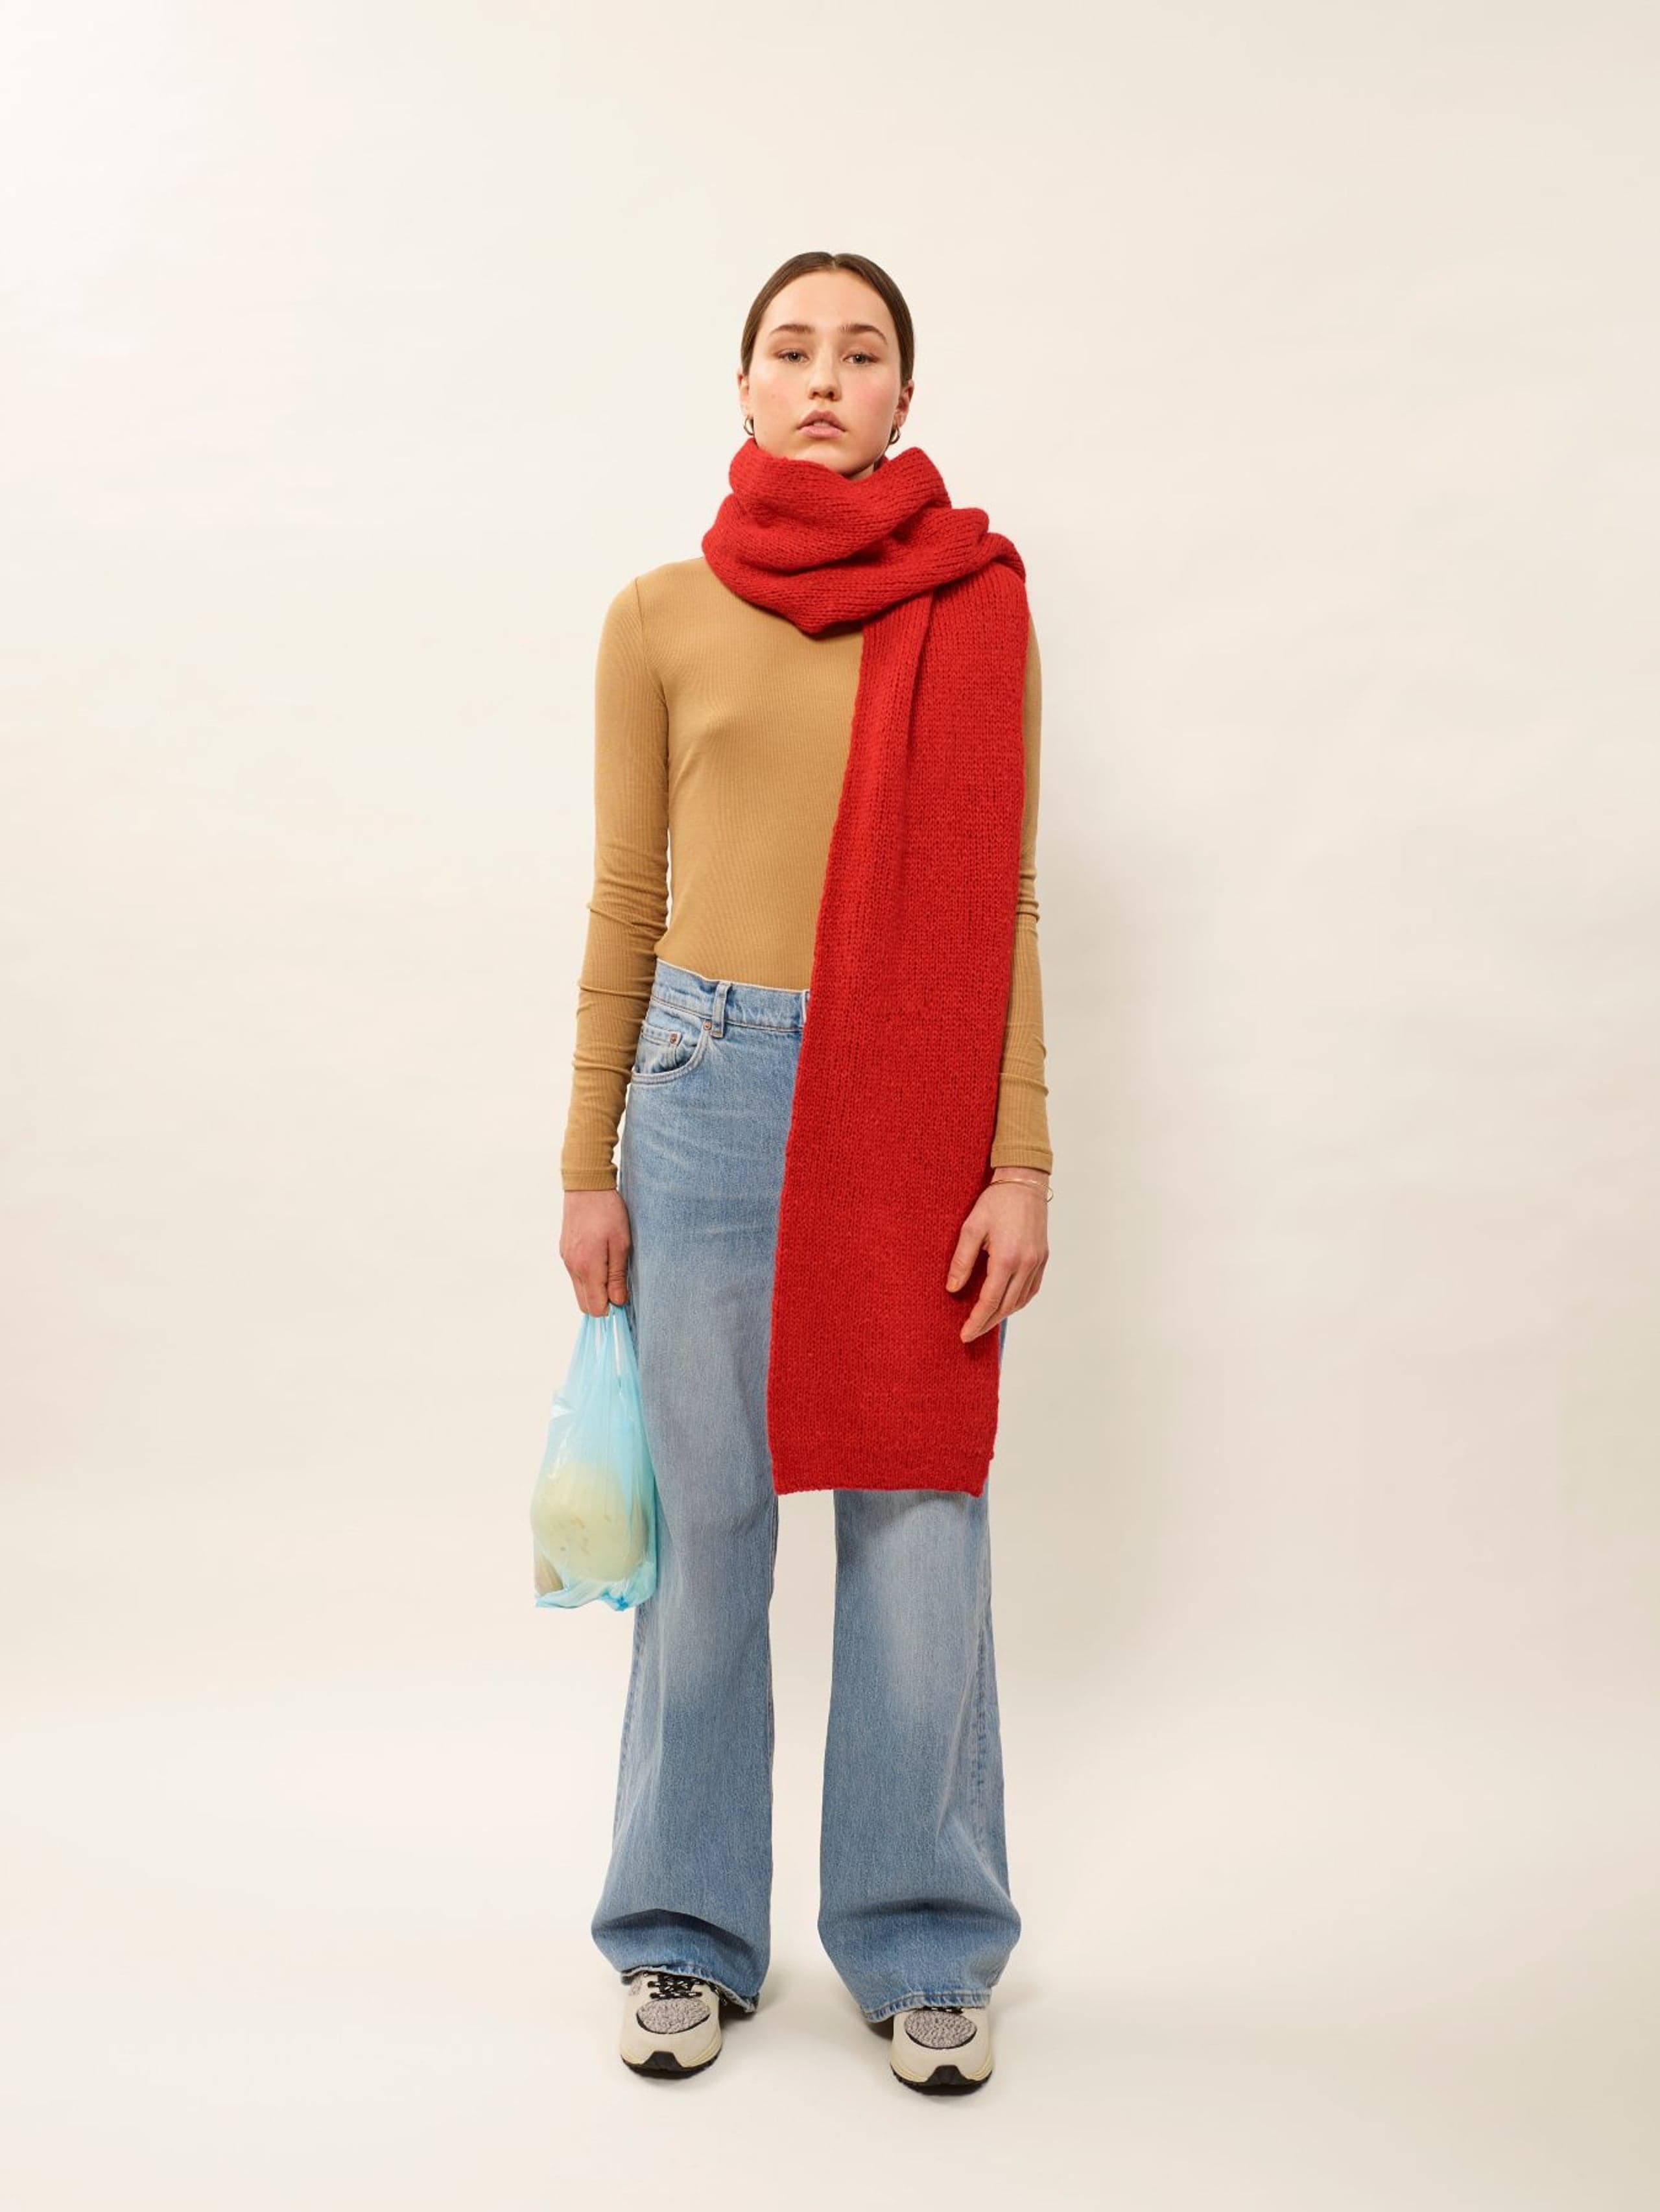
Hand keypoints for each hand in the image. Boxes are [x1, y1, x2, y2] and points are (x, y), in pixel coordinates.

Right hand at [560, 1187, 631, 1316]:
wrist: (586, 1187)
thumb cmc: (608, 1212)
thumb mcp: (622, 1243)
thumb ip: (618, 1276)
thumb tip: (618, 1302)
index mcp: (587, 1267)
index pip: (595, 1307)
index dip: (611, 1309)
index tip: (624, 1299)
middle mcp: (572, 1267)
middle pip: (584, 1304)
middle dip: (602, 1303)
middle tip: (621, 1288)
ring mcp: (566, 1259)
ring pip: (579, 1290)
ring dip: (595, 1290)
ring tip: (613, 1272)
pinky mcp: (565, 1252)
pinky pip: (575, 1276)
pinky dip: (588, 1278)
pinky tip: (602, 1262)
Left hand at [946, 1173, 1050, 1341]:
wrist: (1024, 1181)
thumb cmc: (995, 1201)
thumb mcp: (971, 1227)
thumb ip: (962, 1260)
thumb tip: (953, 1288)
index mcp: (1006, 1258)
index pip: (990, 1301)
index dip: (976, 1321)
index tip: (964, 1334)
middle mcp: (1026, 1264)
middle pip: (1006, 1306)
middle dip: (987, 1323)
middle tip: (971, 1334)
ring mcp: (1037, 1262)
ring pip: (1020, 1300)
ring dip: (1002, 1315)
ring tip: (985, 1321)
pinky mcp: (1043, 1257)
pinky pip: (1031, 1289)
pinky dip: (1018, 1301)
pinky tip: (1006, 1304)